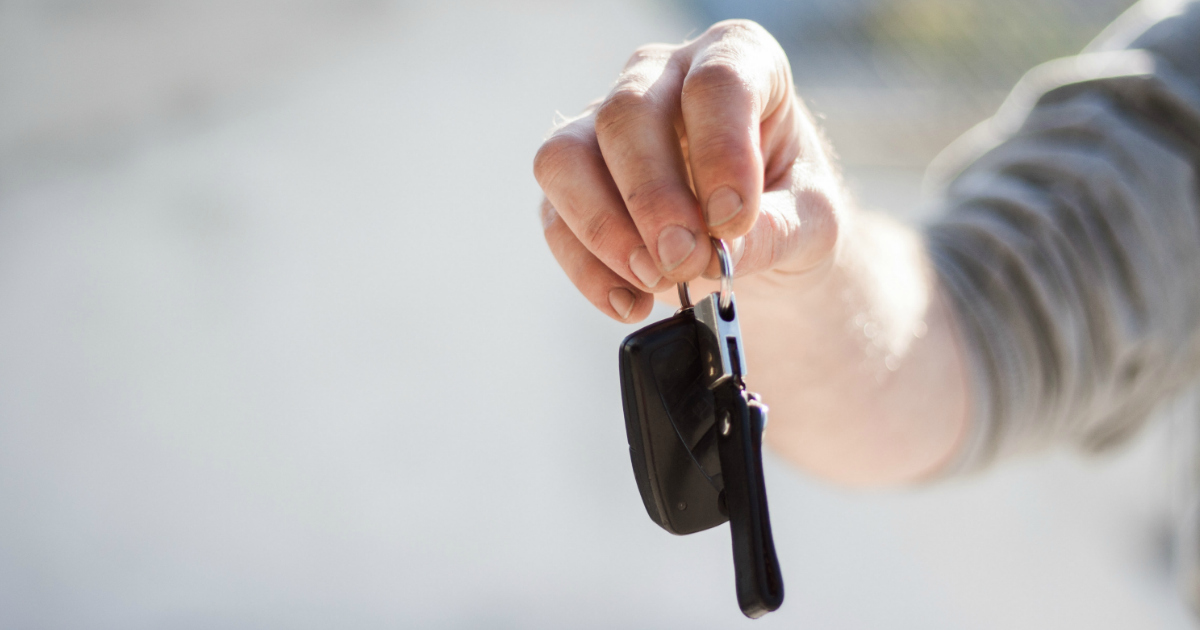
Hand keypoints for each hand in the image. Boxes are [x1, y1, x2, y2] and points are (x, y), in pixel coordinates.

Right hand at [534, 21, 967, 484]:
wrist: (756, 241)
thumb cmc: (789, 209)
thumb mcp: (812, 223)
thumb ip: (778, 232)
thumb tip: (721, 255)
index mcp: (736, 59)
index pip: (716, 83)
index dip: (722, 152)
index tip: (734, 220)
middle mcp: (660, 78)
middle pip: (626, 116)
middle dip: (653, 200)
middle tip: (686, 261)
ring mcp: (603, 125)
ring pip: (565, 158)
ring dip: (605, 230)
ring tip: (654, 281)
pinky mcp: (573, 182)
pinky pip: (554, 219)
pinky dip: (588, 270)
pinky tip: (632, 302)